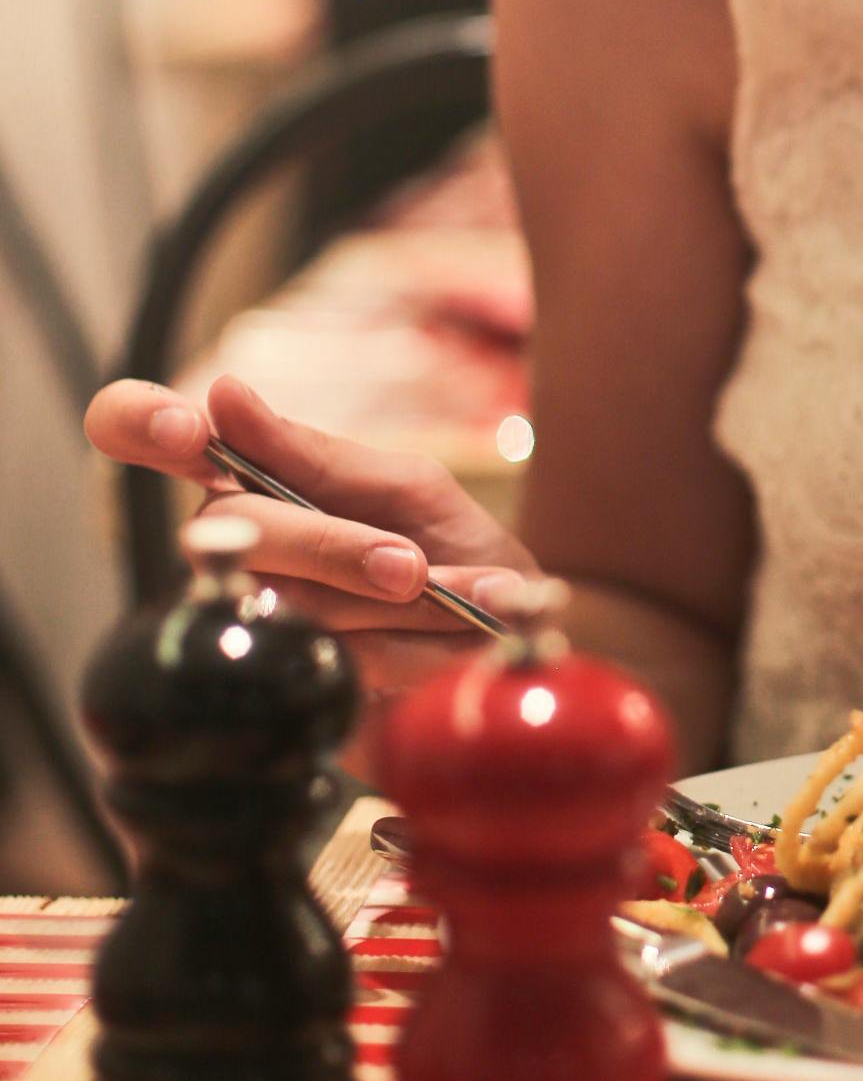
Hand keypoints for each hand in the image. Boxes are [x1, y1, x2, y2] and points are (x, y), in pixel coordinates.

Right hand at [85, 370, 539, 708]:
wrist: (507, 641)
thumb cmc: (448, 547)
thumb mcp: (405, 485)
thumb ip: (315, 456)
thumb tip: (223, 395)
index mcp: (251, 476)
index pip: (140, 429)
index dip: (138, 421)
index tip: (186, 428)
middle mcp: (231, 542)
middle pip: (234, 530)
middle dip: (334, 548)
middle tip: (409, 566)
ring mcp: (248, 615)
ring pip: (289, 603)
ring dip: (386, 606)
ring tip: (445, 599)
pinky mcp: (278, 685)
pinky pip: (322, 661)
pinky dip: (399, 650)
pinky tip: (429, 642)